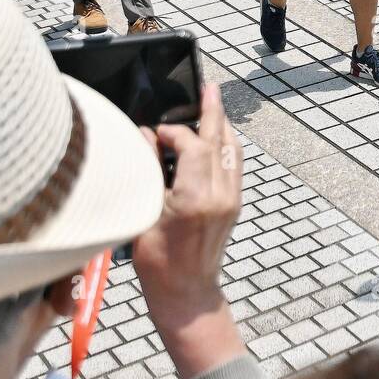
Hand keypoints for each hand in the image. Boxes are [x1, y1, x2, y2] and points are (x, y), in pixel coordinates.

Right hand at [133, 85, 243, 351]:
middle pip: (220, 140)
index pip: (193, 145)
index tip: (154, 131)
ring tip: (212, 106)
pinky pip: (234, 165)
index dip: (173, 132)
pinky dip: (225, 146)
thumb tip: (143, 134)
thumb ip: (147, 170)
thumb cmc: (157, 261)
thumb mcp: (143, 213)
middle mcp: (220, 194)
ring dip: (221, 127)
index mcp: (196, 197)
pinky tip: (215, 139)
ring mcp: (232, 198)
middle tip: (209, 86)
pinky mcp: (235, 204)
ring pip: (232, 150)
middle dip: (213, 111)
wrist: (186, 292)